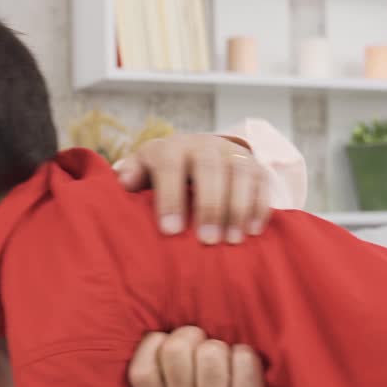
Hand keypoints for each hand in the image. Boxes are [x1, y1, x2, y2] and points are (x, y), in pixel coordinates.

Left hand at [116, 133, 269, 244]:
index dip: (171, 197)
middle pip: (209, 169)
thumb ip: (131, 176)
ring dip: (237, 208)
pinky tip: (252, 231)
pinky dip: (259, 207)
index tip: (170, 231)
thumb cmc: (163, 173)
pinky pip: (262, 182)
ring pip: (240, 174)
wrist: (197, 153)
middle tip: (207, 241)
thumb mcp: (143, 170)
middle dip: (209, 206)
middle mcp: (204, 145)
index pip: (170, 166)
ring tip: (232, 241)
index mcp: (171, 147)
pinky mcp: (254, 165)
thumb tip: (124, 183)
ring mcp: (232, 153)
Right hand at [129, 326, 292, 386]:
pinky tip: (245, 371)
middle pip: (177, 349)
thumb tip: (133, 355)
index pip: (140, 368)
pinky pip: (244, 359)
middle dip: (191, 336)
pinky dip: (246, 356)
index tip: (170, 347)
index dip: (155, 344)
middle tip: (202, 348)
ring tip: (225, 363)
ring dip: (222, 348)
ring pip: (212, 350)